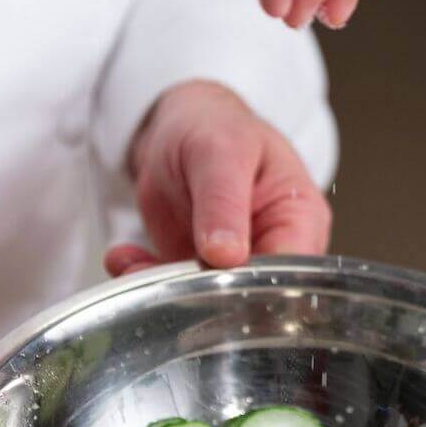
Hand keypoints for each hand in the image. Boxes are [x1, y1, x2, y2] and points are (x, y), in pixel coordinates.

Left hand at [104, 81, 330, 276]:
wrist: (180, 127)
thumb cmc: (217, 127)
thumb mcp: (221, 152)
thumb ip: (224, 203)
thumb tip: (228, 254)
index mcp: (300, 219)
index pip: (292, 272)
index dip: (258, 288)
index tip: (213, 281)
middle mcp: (274, 248)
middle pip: (253, 295)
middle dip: (203, 295)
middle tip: (159, 277)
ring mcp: (237, 263)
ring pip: (209, 299)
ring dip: (164, 287)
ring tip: (130, 263)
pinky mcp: (201, 270)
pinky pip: (176, 289)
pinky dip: (145, 277)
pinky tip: (125, 258)